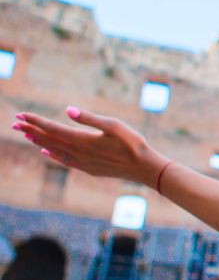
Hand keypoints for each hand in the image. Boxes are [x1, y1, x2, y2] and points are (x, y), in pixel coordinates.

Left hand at [10, 106, 168, 187]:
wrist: (144, 168)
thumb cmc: (132, 143)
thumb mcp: (114, 125)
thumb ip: (89, 118)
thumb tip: (67, 110)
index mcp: (83, 140)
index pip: (53, 128)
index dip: (36, 122)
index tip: (21, 115)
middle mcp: (78, 152)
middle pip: (49, 139)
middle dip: (31, 130)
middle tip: (14, 123)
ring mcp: (82, 162)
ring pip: (54, 150)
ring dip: (39, 141)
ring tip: (26, 135)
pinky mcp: (88, 169)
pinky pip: (64, 161)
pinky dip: (52, 155)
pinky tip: (46, 152)